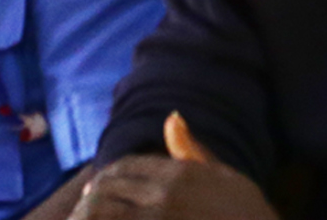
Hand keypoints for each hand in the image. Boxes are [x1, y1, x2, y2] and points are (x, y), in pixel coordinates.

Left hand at [67, 114, 276, 219]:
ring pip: (104, 213)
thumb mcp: (223, 177)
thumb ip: (191, 150)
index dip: (106, 178)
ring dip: (89, 217)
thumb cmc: (245, 213)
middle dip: (90, 202)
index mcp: (180, 173)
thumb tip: (172, 116)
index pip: (125, 167)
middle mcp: (166, 195)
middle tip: (81, 214)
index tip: (94, 190)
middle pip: (109, 190)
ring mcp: (161, 218)